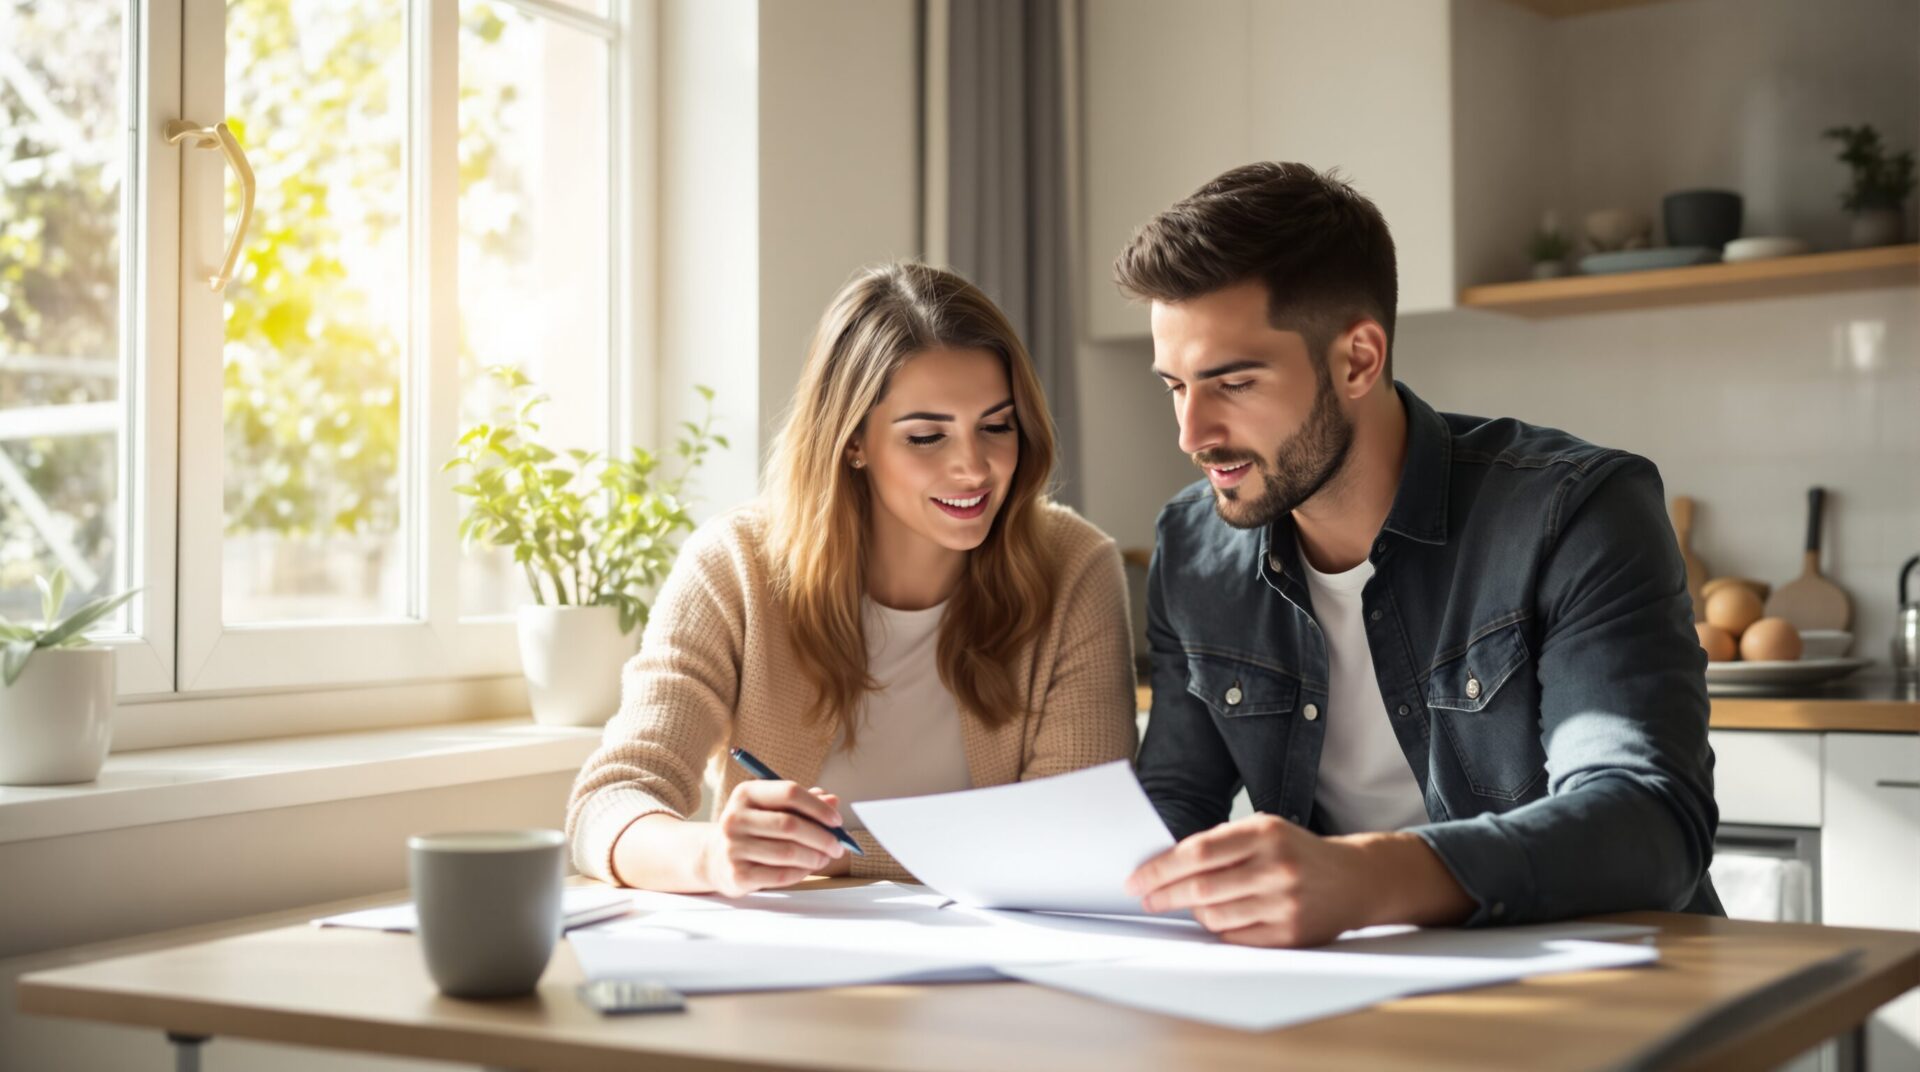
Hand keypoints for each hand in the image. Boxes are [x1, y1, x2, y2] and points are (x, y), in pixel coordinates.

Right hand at [699, 780, 845, 896]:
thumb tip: (833, 801)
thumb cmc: (753, 828)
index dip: (818, 807)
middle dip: (822, 837)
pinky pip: (781, 875)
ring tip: (825, 857)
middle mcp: (735, 818)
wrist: (715, 857)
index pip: (789, 792)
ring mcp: (733, 847)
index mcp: (746, 793)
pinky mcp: (737, 875)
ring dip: (815, 857)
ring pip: (788, 852)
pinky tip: (808, 869)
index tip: (836, 821)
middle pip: (790, 825)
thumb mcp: (773, 808)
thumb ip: (804, 802)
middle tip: (838, 845)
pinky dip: (802, 872)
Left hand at [1125, 816, 1469, 947]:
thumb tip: (1164, 866)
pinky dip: (1218, 930)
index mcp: (1264, 833)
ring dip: (1192, 913)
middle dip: (1164, 895)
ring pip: (1214, 916)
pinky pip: (1235, 938)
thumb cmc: (1296, 851)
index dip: (1160, 869)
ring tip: (1188, 905)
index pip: (1196, 853)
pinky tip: (1216, 919)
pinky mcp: (1290, 934)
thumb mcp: (1264, 830)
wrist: (1355, 879)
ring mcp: (1284, 903)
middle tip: (1146, 899)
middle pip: (1200, 888)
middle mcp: (1275, 867)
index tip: (1137, 879)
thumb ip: (1219, 844)